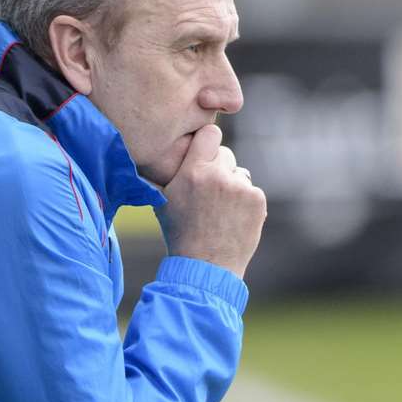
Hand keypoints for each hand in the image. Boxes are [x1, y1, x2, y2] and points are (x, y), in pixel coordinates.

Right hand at [155, 124, 266, 277]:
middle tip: (209, 193)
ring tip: (220, 212)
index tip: (204, 153)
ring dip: (232, 187)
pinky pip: (251, 191)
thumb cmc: (179, 234)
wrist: (205, 267)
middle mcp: (218, 176)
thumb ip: (160, 175)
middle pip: (225, 153)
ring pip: (239, 174)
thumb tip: (145, 155)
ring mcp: (241, 188)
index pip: (210, 133)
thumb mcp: (162, 202)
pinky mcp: (257, 200)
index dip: (207, 142)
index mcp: (193, 172)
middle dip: (218, 168)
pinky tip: (232, 220)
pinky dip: (245, 203)